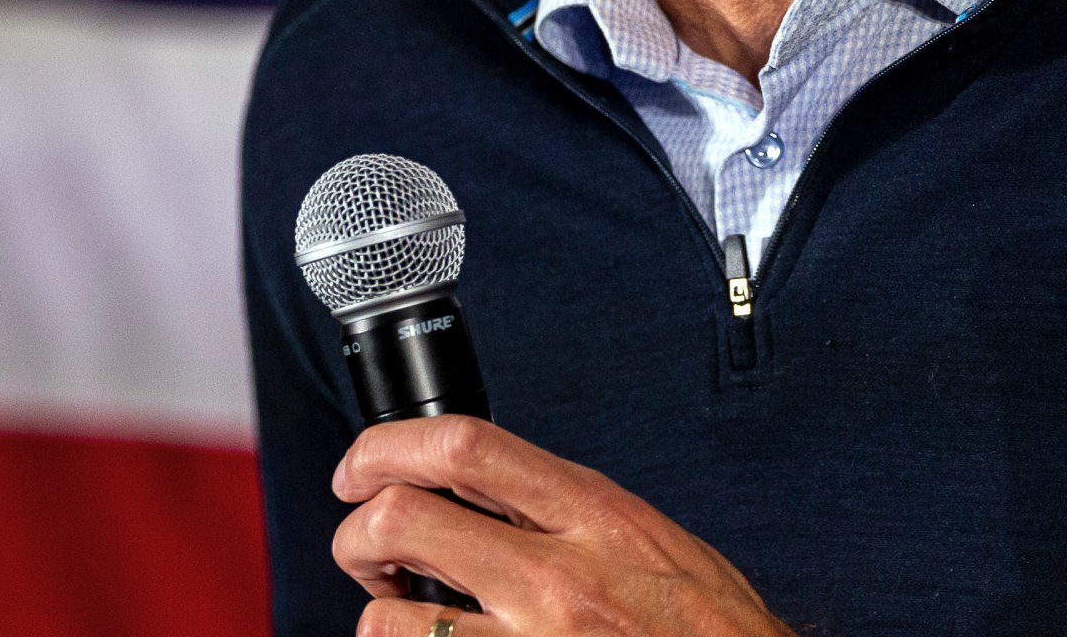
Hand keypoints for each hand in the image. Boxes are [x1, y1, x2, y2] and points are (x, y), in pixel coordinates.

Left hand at [331, 415, 794, 636]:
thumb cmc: (709, 628)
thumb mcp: (651, 539)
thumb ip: (573, 511)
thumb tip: (492, 490)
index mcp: (593, 515)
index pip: (465, 448)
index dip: (389, 447)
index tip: (363, 465)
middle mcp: (557, 579)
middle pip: (404, 520)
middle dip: (358, 532)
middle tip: (364, 548)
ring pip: (392, 616)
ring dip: (379, 612)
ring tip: (399, 611)